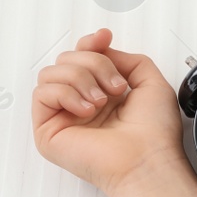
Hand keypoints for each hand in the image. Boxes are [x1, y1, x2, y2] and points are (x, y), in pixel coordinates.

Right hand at [32, 28, 188, 196]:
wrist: (147, 159)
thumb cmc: (154, 133)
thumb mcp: (151, 82)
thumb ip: (128, 59)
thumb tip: (102, 48)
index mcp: (103, 93)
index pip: (82, 58)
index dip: (90, 44)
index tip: (104, 37)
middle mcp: (82, 103)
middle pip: (67, 59)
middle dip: (93, 64)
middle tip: (115, 87)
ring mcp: (64, 116)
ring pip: (52, 72)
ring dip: (81, 78)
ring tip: (102, 101)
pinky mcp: (48, 130)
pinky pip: (42, 93)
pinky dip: (66, 94)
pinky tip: (86, 109)